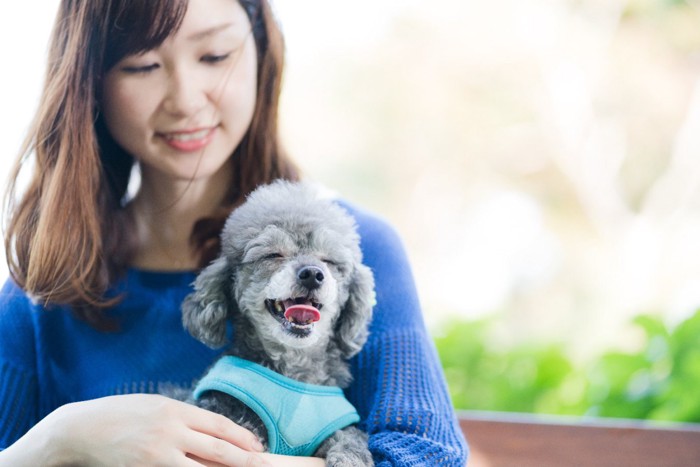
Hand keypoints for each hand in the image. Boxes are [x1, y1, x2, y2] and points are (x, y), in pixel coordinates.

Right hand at [0, 394, 269, 466]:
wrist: (81, 430)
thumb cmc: (121, 414)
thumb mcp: (156, 406)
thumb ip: (184, 419)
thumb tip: (215, 435)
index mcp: (175, 411)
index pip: (219, 425)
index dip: (242, 437)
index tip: (258, 446)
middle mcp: (170, 432)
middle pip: (217, 449)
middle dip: (244, 459)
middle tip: (263, 464)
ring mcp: (157, 456)